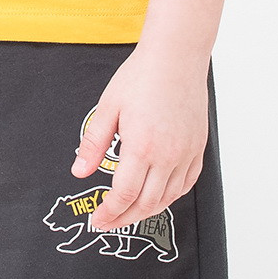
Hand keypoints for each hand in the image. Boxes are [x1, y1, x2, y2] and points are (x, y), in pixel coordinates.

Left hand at [70, 40, 209, 231]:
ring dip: (147, 210)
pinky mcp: (198, 147)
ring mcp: (186, 153)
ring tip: (129, 212)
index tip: (96, 220)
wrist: (176, 56)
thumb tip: (80, 172)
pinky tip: (158, 194)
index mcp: (141, 146)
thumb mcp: (108, 107)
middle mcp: (167, 155)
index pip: (123, 196)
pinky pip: (186, 183)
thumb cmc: (142, 75)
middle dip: (124, 218)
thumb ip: (93, 143)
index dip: (108, 213)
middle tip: (108, 222)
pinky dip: (171, 196)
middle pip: (146, 204)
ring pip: (168, 198)